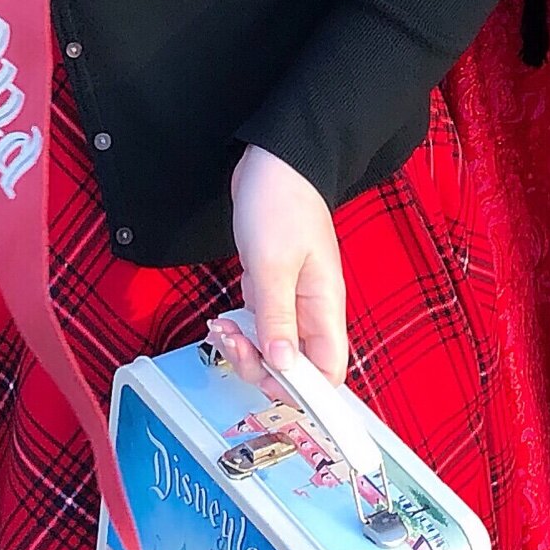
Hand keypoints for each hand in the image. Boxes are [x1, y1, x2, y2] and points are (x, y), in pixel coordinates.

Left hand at [224, 144, 348, 384]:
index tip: (267, 384)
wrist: (275, 158)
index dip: (303, 391)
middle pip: (297, 367)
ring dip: (246, 348)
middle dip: (261, 367)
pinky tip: (225, 315)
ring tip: (222, 329)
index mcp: (324, 305)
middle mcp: (313, 308)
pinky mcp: (274, 286)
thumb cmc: (280, 202)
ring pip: (275, 348)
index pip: (328, 372)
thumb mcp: (272, 264)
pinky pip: (262, 324)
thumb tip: (282, 366)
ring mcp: (294, 298)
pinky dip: (241, 327)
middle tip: (233, 344)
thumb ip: (277, 319)